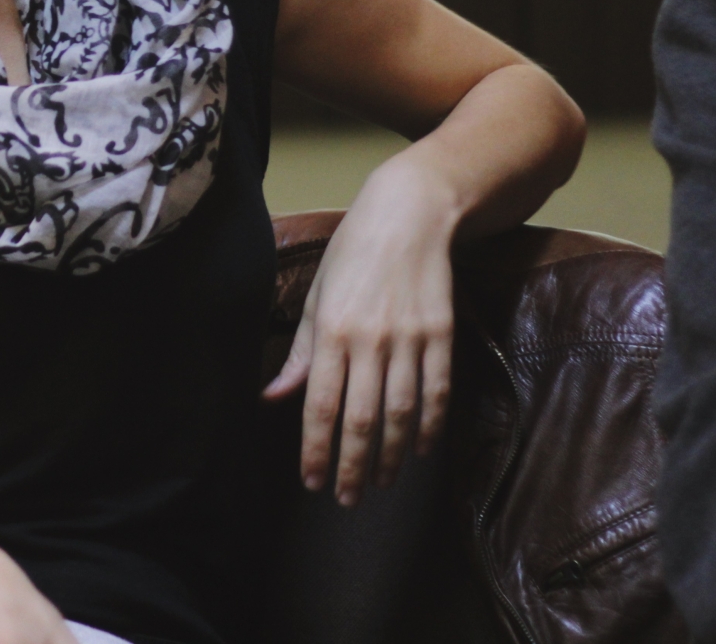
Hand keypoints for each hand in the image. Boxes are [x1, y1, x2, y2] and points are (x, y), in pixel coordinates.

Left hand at [263, 154, 457, 504]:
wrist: (409, 216)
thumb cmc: (354, 255)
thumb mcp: (317, 296)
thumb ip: (300, 352)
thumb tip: (273, 398)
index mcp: (330, 331)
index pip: (319, 406)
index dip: (315, 450)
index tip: (311, 481)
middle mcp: (369, 339)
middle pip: (361, 419)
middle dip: (352, 466)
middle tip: (347, 499)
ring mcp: (409, 338)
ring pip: (401, 414)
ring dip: (392, 456)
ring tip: (382, 483)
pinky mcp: (442, 334)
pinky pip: (437, 392)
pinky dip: (430, 426)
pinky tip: (422, 449)